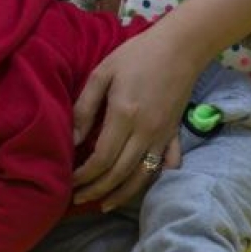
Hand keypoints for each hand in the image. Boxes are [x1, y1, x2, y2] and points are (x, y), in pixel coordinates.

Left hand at [72, 33, 191, 209]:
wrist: (182, 46)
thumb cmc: (136, 55)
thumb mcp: (102, 73)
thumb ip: (85, 107)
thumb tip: (72, 140)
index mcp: (124, 116)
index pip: (101, 159)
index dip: (84, 175)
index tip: (69, 181)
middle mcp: (145, 132)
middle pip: (119, 173)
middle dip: (96, 190)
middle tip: (77, 199)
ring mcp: (163, 135)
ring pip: (141, 176)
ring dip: (121, 194)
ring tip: (103, 204)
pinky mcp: (174, 134)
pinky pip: (162, 165)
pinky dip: (149, 180)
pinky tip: (136, 188)